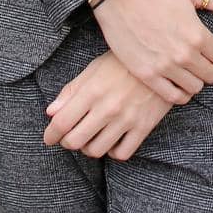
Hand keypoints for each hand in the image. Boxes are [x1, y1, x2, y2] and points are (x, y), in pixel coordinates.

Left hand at [43, 51, 170, 160]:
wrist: (163, 58)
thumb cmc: (124, 62)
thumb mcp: (95, 68)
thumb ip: (72, 90)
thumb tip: (51, 112)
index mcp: (92, 90)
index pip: (61, 123)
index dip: (50, 134)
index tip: (49, 137)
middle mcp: (107, 107)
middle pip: (75, 141)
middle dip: (68, 142)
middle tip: (71, 136)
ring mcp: (126, 119)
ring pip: (96, 150)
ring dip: (89, 147)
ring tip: (92, 136)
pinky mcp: (144, 127)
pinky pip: (121, 153)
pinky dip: (113, 151)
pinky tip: (113, 139)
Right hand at [93, 0, 212, 104]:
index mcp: (197, 34)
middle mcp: (183, 55)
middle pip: (211, 77)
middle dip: (210, 68)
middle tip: (201, 59)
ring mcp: (164, 67)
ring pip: (194, 89)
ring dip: (195, 81)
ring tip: (188, 69)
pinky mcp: (147, 75)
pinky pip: (173, 97)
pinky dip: (179, 93)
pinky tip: (176, 81)